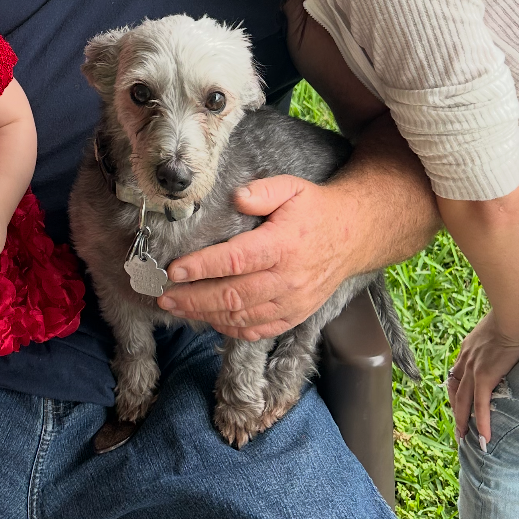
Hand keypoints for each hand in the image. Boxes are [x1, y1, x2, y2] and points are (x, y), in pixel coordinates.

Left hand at [158, 174, 354, 341]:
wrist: (353, 236)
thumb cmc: (315, 210)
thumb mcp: (292, 187)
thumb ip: (262, 190)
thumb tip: (237, 197)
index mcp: (282, 245)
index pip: (234, 260)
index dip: (201, 267)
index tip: (174, 269)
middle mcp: (287, 279)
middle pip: (232, 295)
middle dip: (192, 298)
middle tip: (164, 295)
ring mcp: (292, 302)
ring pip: (241, 317)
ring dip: (205, 315)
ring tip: (178, 307)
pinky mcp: (294, 316)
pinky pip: (258, 330)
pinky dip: (230, 329)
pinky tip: (209, 320)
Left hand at [447, 309, 518, 444]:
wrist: (513, 315)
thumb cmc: (514, 317)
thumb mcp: (499, 329)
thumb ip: (499, 339)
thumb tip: (513, 339)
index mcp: (469, 348)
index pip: (457, 374)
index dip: (457, 390)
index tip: (459, 401)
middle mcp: (466, 360)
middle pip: (455, 390)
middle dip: (456, 410)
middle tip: (459, 427)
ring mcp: (473, 369)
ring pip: (463, 402)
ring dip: (463, 421)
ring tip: (465, 438)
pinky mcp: (484, 377)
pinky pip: (481, 405)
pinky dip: (481, 422)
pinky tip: (485, 437)